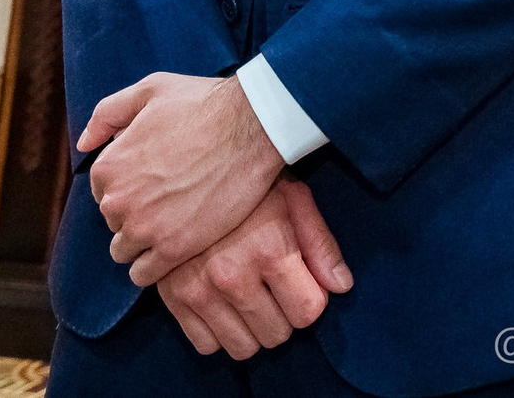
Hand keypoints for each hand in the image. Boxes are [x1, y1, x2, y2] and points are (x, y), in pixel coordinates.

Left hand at [79, 72, 281, 285]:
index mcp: (107, 167)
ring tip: (172, 226)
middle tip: (170, 200)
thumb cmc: (202, 103)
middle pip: (114, 222)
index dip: (129, 187)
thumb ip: (107, 114)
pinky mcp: (173, 248)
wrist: (251, 125)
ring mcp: (144, 228)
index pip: (103, 193)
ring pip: (125, 251)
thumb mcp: (148, 90)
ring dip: (143, 242)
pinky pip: (144, 274)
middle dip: (136, 214)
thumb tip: (83, 144)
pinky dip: (153, 267)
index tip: (154, 183)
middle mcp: (117, 201)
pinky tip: (174, 249)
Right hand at [158, 178, 353, 359]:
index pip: (308, 312)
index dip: (312, 301)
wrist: (188, 166)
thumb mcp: (294, 199)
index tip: (304, 286)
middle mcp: (232, 275)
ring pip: (242, 348)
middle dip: (284, 316)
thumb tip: (341, 287)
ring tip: (253, 298)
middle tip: (277, 291)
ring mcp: (198, 289)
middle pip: (277, 335)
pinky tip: (225, 305)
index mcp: (269, 249)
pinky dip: (219, 332)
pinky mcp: (172, 297)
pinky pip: (205, 344)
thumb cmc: (251, 182)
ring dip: (253, 330)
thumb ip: (321, 245)